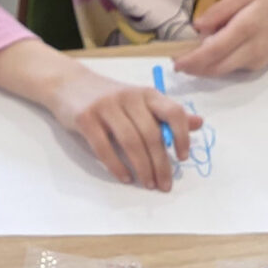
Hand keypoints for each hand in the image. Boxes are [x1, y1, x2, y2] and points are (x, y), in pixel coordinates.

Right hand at [28, 59, 199, 190]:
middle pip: (151, 134)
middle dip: (161, 164)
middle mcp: (129, 97)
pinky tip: (125, 177)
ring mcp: (106, 106)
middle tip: (164, 184)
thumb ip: (167, 114)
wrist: (68, 83)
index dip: (182, 136)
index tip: (182, 157)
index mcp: (147, 93)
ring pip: (131, 142)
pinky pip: (104, 147)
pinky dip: (117, 166)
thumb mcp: (140, 101)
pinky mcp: (86, 118)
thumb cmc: (109, 97)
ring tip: (148, 184)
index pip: (173, 112)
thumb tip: (199, 124)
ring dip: (142, 168)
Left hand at [172, 0, 267, 79]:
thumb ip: (220, 10)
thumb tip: (197, 27)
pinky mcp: (258, 65)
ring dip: (203, 67)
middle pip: (215, 68)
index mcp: (246, 28)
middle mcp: (251, 50)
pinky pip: (232, 67)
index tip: (174, 62)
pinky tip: (214, 49)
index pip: (212, 51)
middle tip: (177, 61)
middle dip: (193, 68)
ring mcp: (256, 61)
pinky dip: (218, 62)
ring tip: (190, 55)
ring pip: (222, 71)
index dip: (191, 60)